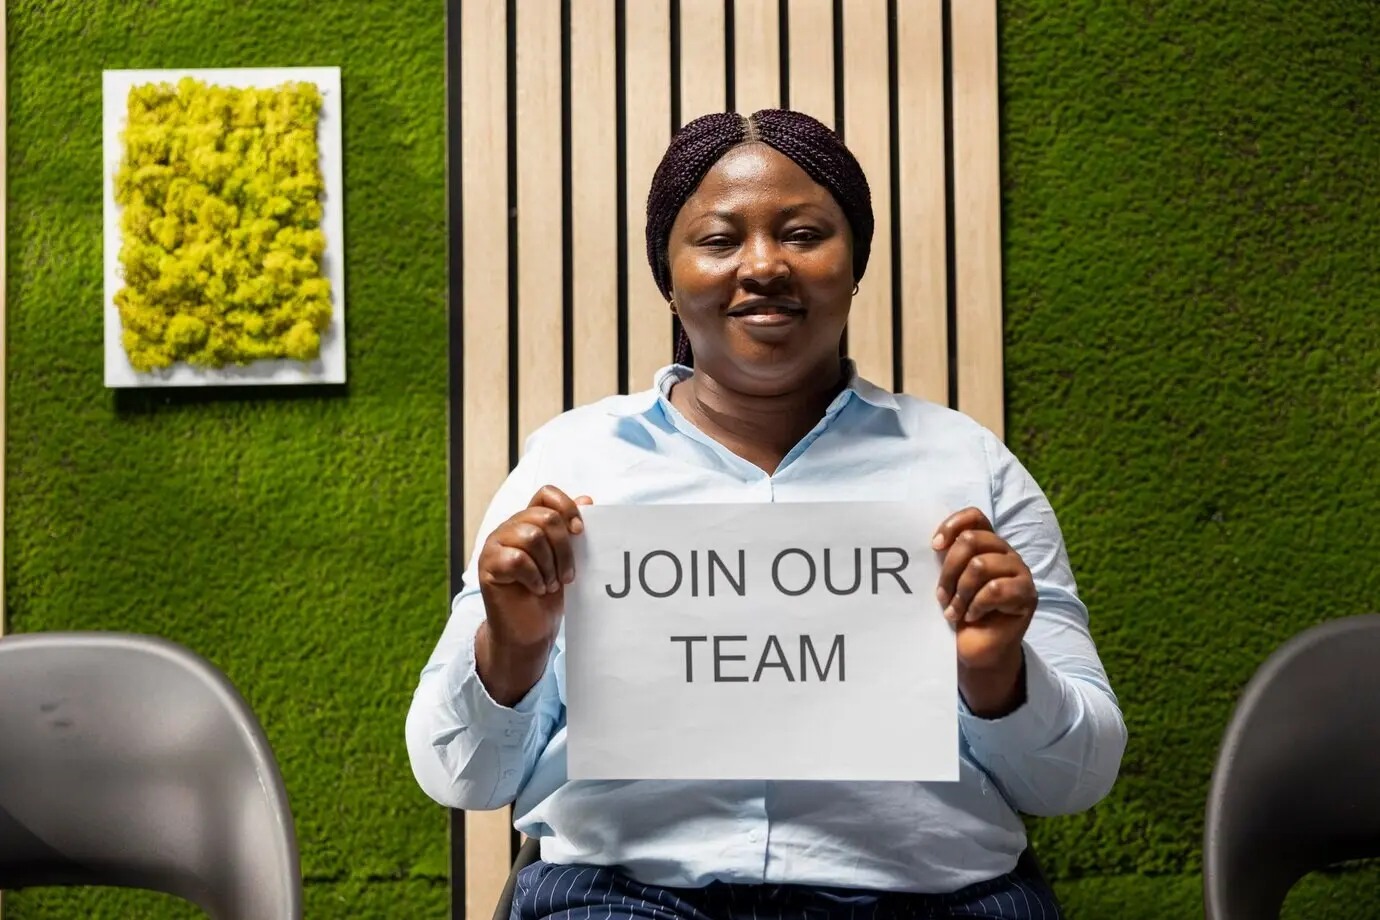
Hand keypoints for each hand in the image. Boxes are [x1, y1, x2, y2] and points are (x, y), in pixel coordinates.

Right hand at [475, 486, 591, 704]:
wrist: (529, 630)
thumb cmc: (549, 594)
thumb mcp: (567, 559)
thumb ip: (572, 531)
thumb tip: (587, 499)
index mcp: (530, 521)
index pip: (546, 494)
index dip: (567, 507)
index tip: (580, 532)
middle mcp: (510, 527)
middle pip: (545, 518)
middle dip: (564, 549)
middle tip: (567, 575)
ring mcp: (495, 544)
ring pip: (531, 537)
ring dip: (549, 566)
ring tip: (551, 584)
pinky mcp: (488, 565)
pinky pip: (516, 559)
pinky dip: (534, 577)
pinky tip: (537, 589)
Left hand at [932, 508, 1037, 715]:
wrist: (976, 650)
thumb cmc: (959, 613)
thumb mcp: (947, 582)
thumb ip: (943, 559)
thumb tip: (923, 542)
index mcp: (986, 544)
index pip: (974, 517)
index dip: (952, 525)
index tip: (934, 547)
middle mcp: (1005, 552)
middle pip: (972, 540)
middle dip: (949, 570)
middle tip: (941, 596)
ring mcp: (1019, 572)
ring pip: (981, 565)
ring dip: (961, 592)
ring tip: (954, 611)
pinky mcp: (1027, 594)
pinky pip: (995, 590)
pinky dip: (977, 605)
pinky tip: (973, 616)